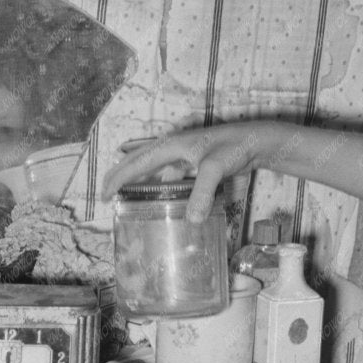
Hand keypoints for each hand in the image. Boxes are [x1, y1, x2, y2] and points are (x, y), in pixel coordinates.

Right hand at [103, 124, 274, 222]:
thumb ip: (202, 193)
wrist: (257, 141)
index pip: (137, 162)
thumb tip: (191, 220)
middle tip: (105, 195)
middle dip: (119, 176)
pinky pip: (166, 171)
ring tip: (122, 194)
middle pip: (138, 160)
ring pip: (151, 165)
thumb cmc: (236, 147)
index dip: (119, 178)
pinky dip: (155, 180)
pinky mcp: (193, 161)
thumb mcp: (215, 170)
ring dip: (136, 177)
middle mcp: (172, 147)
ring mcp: (182, 153)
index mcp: (171, 145)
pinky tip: (156, 192)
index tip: (105, 195)